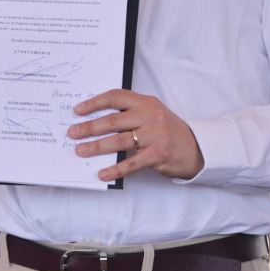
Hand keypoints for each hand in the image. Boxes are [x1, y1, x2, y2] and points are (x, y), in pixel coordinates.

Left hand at [68, 89, 202, 181]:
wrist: (197, 148)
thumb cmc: (169, 132)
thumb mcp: (153, 115)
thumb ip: (130, 115)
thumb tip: (96, 124)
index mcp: (146, 103)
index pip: (116, 97)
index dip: (94, 103)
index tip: (78, 111)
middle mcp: (150, 116)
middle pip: (113, 120)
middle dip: (89, 127)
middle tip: (72, 133)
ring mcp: (155, 135)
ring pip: (118, 141)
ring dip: (96, 147)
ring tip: (81, 151)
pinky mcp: (158, 154)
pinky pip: (131, 163)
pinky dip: (114, 169)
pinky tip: (102, 173)